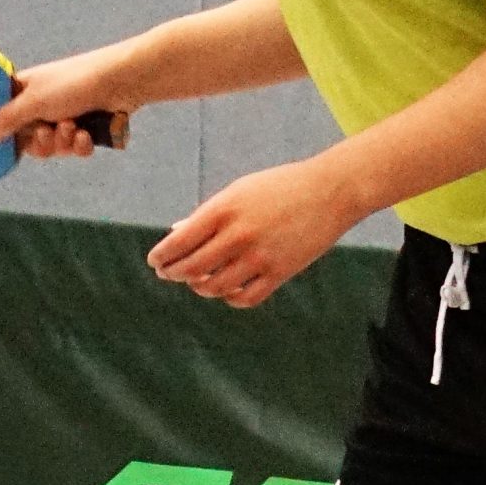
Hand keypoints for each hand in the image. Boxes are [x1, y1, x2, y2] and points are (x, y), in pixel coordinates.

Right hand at [0, 47, 125, 159]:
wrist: (120, 82)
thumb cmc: (73, 85)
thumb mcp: (34, 101)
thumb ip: (9, 118)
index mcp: (26, 90)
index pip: (6, 116)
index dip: (9, 131)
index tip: (10, 142)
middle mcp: (44, 103)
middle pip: (31, 139)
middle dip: (41, 142)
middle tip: (48, 132)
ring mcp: (67, 114)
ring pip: (55, 146)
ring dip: (63, 142)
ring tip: (73, 128)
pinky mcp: (88, 126)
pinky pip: (76, 147)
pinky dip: (80, 144)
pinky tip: (86, 135)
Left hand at [147, 159, 366, 307]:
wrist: (330, 191)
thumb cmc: (279, 187)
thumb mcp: (239, 191)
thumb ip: (207, 214)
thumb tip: (175, 232)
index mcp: (223, 209)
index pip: (179, 242)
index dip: (162, 256)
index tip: (155, 261)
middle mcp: (238, 235)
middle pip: (191, 268)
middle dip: (174, 273)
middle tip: (168, 273)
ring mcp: (259, 256)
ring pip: (214, 287)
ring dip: (200, 287)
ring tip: (197, 281)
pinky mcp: (280, 272)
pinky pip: (244, 298)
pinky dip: (230, 297)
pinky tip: (226, 290)